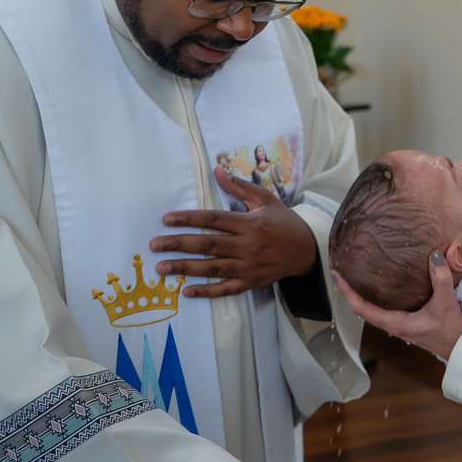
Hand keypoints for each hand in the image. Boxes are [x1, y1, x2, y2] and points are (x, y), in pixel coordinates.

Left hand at [150, 166, 317, 297]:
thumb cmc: (283, 222)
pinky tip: (186, 291)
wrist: (306, 250)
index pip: (214, 220)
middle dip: (179, 244)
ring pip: (213, 268)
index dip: (190, 219)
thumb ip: (239, 187)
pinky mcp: (251, 282)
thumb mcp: (265, 200)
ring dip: (186, 268)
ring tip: (162, 268)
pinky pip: (226, 288)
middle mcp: (248, 246)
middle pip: (208, 245)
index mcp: (250, 223)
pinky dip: (207, 291)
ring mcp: (249, 266)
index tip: (167, 220)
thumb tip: (217, 170)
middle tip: (155, 245)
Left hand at [333, 252, 461, 359]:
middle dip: (350, 291)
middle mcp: (393, 325)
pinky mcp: (407, 322)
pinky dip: (378, 296)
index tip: (336, 276)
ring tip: (356, 275)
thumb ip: (440, 279)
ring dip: (363, 294)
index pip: (362, 308)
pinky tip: (382, 284)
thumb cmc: (453, 332)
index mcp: (395, 323)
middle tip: (341, 271)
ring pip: (374, 309)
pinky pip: (385, 308)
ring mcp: (399, 324)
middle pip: (363, 308)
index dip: (347, 292)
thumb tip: (434, 256)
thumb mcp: (446, 303)